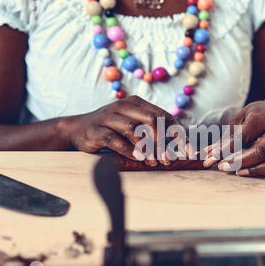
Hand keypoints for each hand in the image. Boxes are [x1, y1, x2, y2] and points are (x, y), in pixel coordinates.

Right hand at [63, 95, 183, 166]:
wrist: (77, 129)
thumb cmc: (111, 129)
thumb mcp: (133, 125)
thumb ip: (153, 131)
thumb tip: (180, 145)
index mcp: (137, 103)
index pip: (164, 116)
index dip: (178, 133)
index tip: (187, 150)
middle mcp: (124, 106)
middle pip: (151, 120)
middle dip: (164, 141)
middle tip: (169, 159)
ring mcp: (109, 117)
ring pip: (134, 129)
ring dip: (147, 148)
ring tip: (154, 162)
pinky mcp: (96, 130)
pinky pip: (115, 140)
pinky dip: (128, 151)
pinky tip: (138, 159)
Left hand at [203, 101, 264, 177]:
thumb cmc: (253, 118)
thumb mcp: (238, 122)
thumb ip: (224, 140)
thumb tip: (206, 156)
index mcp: (264, 116)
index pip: (244, 135)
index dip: (227, 149)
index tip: (213, 158)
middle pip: (261, 150)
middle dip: (240, 161)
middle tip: (223, 167)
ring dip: (257, 170)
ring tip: (239, 173)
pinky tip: (258, 174)